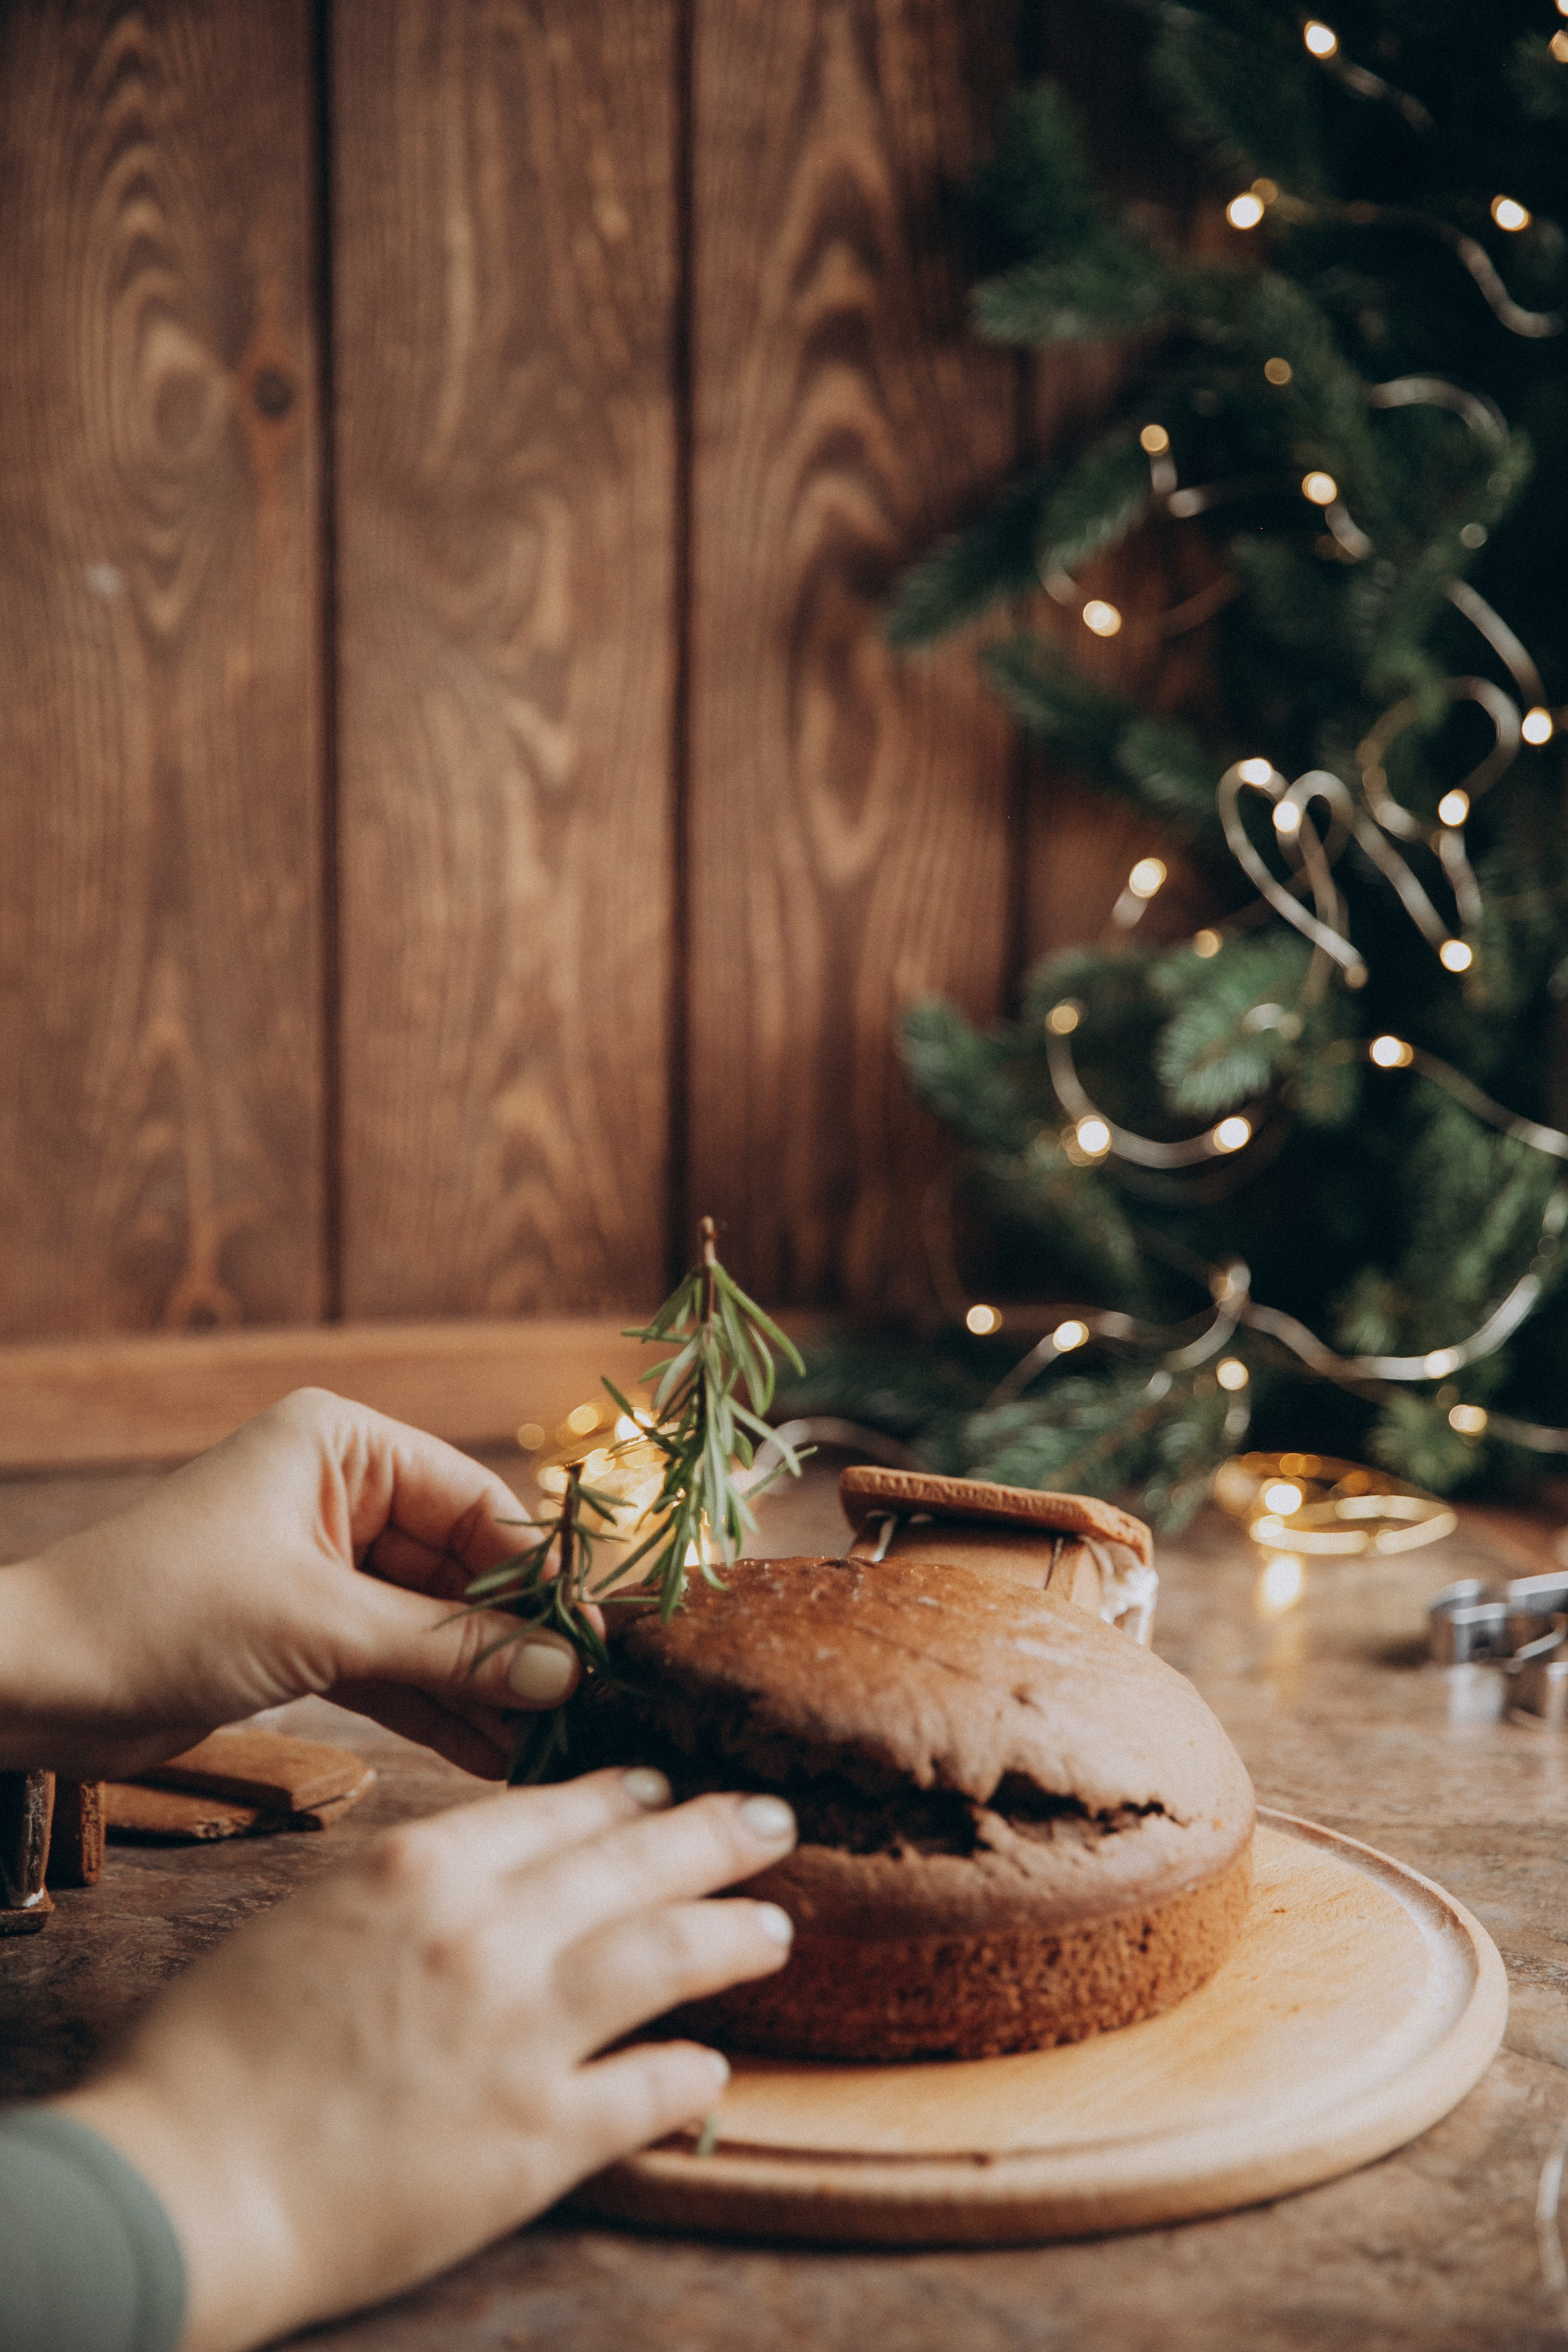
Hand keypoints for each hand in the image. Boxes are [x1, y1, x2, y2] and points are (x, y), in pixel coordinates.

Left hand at [0, 1387, 582, 1779]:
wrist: (32, 1685)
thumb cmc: (160, 1616)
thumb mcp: (322, 1626)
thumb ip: (450, 1648)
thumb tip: (564, 1672)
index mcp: (341, 1445)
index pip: (476, 1503)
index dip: (540, 1575)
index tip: (601, 1639)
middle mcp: (338, 1493)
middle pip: (461, 1569)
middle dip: (516, 1642)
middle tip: (588, 1706)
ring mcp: (321, 1566)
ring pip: (430, 1627)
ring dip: (484, 1686)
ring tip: (554, 1745)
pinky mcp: (301, 1632)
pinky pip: (391, 1666)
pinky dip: (436, 1708)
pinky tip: (495, 1754)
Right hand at [58, 1770, 797, 2351]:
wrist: (183, 2183)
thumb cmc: (214, 2052)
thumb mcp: (307, 1919)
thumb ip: (401, 1889)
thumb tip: (473, 1874)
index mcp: (421, 1871)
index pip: (556, 1810)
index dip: (623, 1796)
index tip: (662, 1786)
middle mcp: (488, 1936)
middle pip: (635, 1863)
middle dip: (715, 1834)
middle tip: (772, 1819)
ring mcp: (522, 2035)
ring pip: (668, 1957)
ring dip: (733, 1935)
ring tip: (776, 1927)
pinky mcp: (538, 2141)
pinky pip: (649, 2092)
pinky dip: (692, 2075)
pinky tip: (714, 2068)